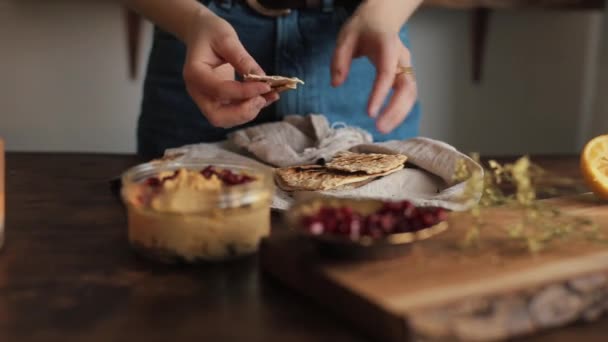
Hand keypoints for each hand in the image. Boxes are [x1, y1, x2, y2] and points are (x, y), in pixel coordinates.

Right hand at [182, 9, 278, 127]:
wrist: (201, 34)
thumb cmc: (211, 32)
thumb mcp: (227, 38)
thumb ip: (242, 58)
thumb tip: (261, 78)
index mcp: (195, 73)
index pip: (220, 90)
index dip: (244, 92)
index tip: (266, 85)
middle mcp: (197, 92)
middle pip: (217, 116)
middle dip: (243, 112)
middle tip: (263, 98)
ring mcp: (206, 99)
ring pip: (226, 120)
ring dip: (249, 112)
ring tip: (269, 96)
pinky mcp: (217, 101)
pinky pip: (233, 113)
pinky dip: (250, 109)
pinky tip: (265, 97)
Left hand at [331, 3, 416, 133]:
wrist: (381, 18)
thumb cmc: (363, 28)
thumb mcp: (345, 38)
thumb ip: (339, 60)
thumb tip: (336, 84)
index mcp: (387, 47)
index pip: (387, 74)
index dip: (380, 94)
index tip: (370, 112)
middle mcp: (401, 59)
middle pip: (407, 87)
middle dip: (396, 110)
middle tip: (380, 128)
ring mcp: (406, 67)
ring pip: (411, 94)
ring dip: (400, 114)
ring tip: (383, 129)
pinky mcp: (405, 76)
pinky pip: (408, 96)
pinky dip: (401, 110)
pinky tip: (389, 122)